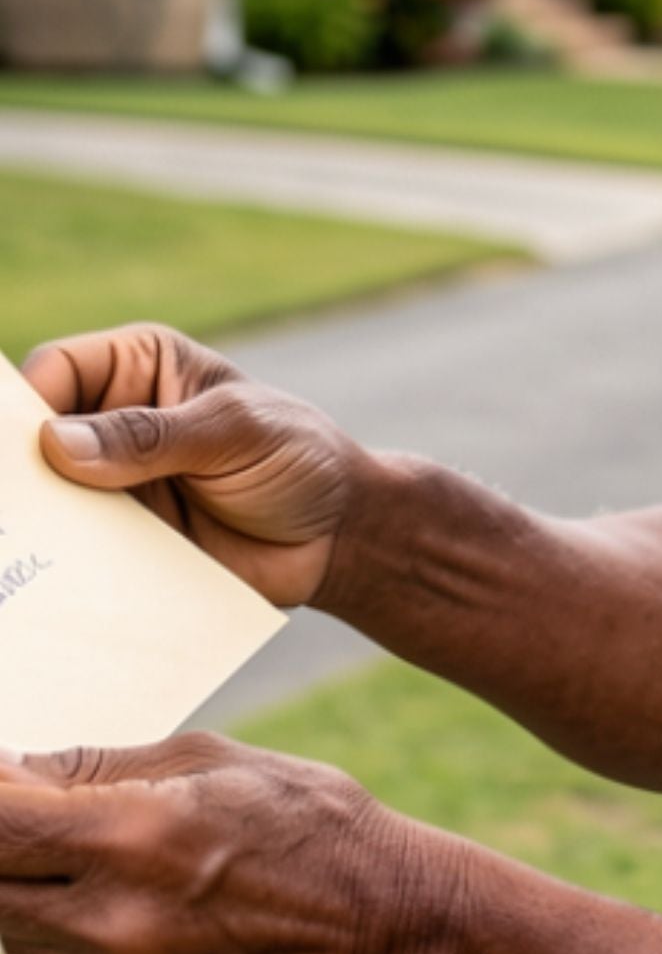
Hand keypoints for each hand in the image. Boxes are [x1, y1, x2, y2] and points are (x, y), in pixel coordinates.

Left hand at [0, 735, 460, 953]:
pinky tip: (166, 927)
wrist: (393, 936)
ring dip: (53, 901)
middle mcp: (116, 926)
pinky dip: (89, 953)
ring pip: (24, 941)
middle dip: (16, 852)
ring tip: (144, 876)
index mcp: (139, 837)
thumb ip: (101, 768)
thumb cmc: (315, 827)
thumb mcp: (221, 763)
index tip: (2, 788)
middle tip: (73, 830)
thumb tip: (8, 772)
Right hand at [24, 324, 376, 607]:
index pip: (56, 369)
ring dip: (28, 526)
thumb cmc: (299, 459)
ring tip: (18, 553)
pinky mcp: (117, 539)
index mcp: (140, 365)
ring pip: (40, 500)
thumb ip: (154, 437)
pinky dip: (55, 566)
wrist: (338, 536)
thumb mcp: (236, 433)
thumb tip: (58, 444)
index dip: (25, 406)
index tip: (21, 451)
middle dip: (14, 472)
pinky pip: (69, 551)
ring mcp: (108, 483)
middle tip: (12, 510)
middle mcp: (112, 419)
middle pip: (31, 437)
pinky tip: (40, 588)